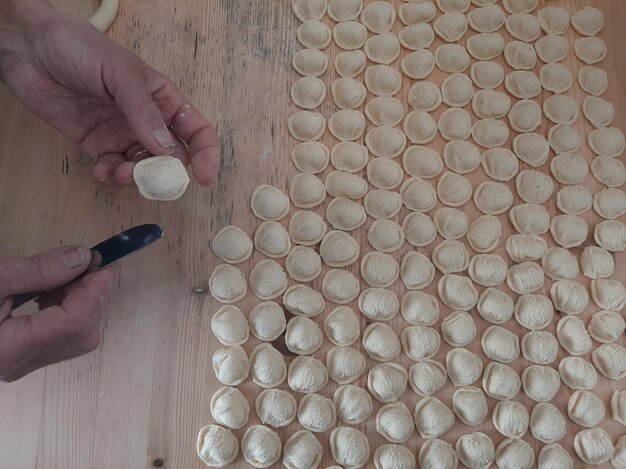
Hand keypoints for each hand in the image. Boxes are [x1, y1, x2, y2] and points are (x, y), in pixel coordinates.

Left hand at [0, 0, 219, 188]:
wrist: (26, 47)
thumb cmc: (78, 47)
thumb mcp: (120, 73)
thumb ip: (144, 113)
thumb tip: (169, 151)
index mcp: (162, 98)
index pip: (195, 130)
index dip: (206, 154)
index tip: (204, 178)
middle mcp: (147, 120)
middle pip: (172, 157)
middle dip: (164, 173)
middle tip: (147, 176)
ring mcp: (122, 133)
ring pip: (143, 169)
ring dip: (135, 178)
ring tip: (117, 171)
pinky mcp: (96, 144)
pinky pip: (113, 170)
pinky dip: (111, 178)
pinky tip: (101, 170)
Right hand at [0, 246, 115, 381]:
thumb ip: (37, 271)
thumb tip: (80, 258)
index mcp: (8, 349)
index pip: (73, 323)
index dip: (95, 290)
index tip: (104, 263)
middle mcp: (17, 364)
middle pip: (82, 335)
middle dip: (91, 297)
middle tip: (84, 264)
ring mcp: (18, 364)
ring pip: (74, 339)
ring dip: (79, 303)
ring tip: (62, 276)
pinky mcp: (16, 357)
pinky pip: (57, 338)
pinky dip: (64, 311)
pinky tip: (50, 291)